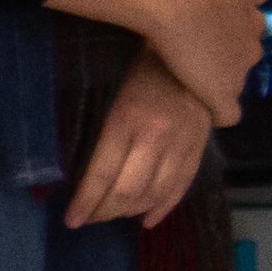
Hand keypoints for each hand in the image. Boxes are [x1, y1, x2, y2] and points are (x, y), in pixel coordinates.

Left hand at [63, 50, 210, 231]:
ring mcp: (183, 143)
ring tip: (113, 215)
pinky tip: (147, 220)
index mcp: (128, 119)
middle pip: (128, 190)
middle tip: (90, 218)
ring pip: (154, 193)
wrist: (195, 50)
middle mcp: (157, 136)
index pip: (103, 174)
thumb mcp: (114, 94)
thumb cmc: (142, 68)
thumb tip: (86, 172)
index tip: (72, 220)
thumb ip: (103, 131)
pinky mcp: (200, 146)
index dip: (86, 202)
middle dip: (104, 211)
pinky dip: (164, 207)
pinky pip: (182, 186)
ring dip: (130, 211)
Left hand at [138, 0, 269, 124]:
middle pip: (246, 55)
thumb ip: (226, 109)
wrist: (176, 9)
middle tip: (198, 51)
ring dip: (242, 27)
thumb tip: (230, 119)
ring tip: (215, 24)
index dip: (218, 83)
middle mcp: (254, 46)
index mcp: (242, 71)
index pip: (236, 84)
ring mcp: (250, 18)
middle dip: (228, 55)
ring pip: (255, 26)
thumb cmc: (183, 52)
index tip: (197, 79)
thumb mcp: (209, 93)